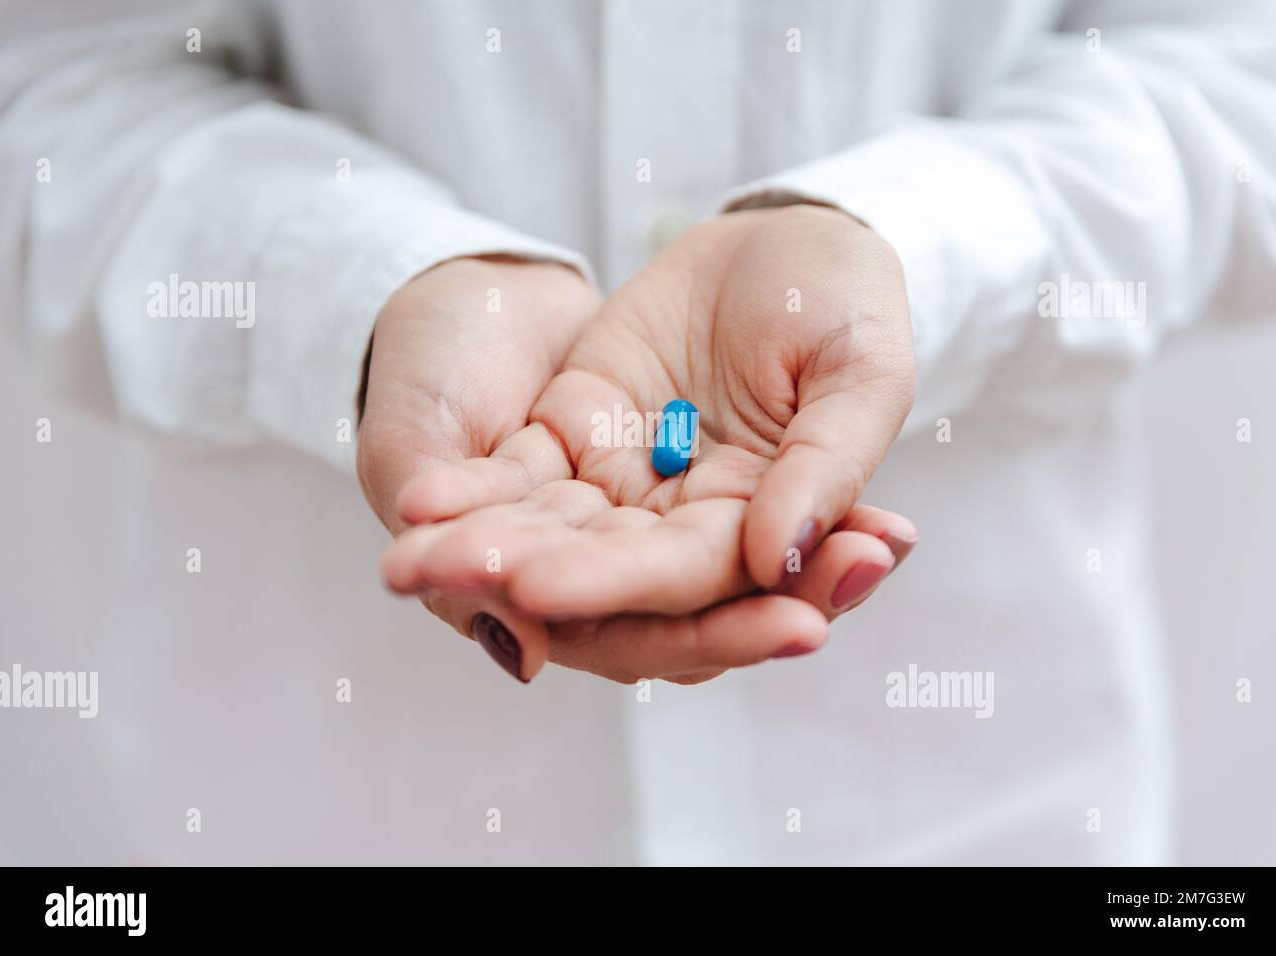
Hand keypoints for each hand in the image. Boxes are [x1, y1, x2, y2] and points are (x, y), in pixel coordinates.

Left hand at [385, 206, 917, 681]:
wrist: (791, 235)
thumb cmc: (848, 302)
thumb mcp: (863, 370)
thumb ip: (829, 464)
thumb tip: (780, 557)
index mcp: (768, 523)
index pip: (698, 577)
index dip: (625, 585)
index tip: (544, 590)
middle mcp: (689, 524)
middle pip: (609, 572)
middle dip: (533, 579)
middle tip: (462, 580)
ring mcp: (628, 484)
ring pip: (553, 535)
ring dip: (484, 553)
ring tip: (412, 563)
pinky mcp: (576, 435)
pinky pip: (518, 477)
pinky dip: (470, 494)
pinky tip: (417, 503)